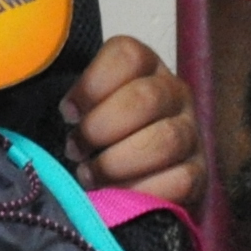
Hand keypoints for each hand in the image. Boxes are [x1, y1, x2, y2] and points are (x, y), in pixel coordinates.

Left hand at [64, 35, 203, 209]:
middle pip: (145, 98)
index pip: (127, 55)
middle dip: (100, 128)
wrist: (135, 180)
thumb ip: (74, 99)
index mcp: (146, 68)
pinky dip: (140, 191)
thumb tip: (52, 108)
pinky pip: (179, 181)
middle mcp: (174, 94)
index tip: (68, 113)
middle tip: (76, 149)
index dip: (91, 85)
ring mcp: (191, 133)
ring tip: (90, 175)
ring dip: (117, 163)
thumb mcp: (87, 107)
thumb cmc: (101, 138)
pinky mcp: (199, 174)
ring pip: (165, 140)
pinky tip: (117, 195)